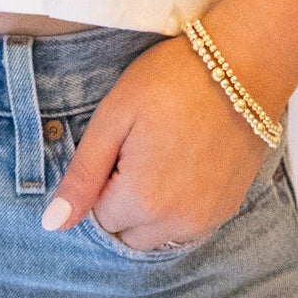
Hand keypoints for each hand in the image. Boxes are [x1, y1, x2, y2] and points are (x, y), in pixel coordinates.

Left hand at [42, 34, 271, 250]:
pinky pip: (188, 225)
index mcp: (143, 201)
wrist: (245, 64)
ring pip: (158, 234)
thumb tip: (53, 225)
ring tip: (164, 154)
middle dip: (124, 200)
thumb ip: (82, 176)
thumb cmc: (172, 81)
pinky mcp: (229, 208)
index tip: (121, 145)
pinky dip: (179, 205)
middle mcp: (178, 222)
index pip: (99, 217)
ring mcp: (208, 219)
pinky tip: (185, 163)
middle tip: (140, 149)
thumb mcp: (113, 118)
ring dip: (151, 207)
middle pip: (128, 232)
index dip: (103, 180)